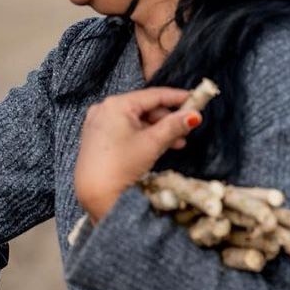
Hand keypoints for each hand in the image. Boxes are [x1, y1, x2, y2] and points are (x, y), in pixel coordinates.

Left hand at [74, 87, 199, 220]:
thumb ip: (174, 126)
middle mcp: (104, 108)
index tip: (195, 99)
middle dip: (167, 119)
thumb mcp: (152, 143)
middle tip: (187, 128)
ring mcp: (98, 122)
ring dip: (157, 130)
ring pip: (135, 120)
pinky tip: (157, 146)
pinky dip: (142, 135)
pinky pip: (125, 129)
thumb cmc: (122, 166)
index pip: (153, 95)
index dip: (177, 97)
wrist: (95, 193)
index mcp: (116, 104)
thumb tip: (194, 115)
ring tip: (177, 142)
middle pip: (144, 107)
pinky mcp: (97, 136)